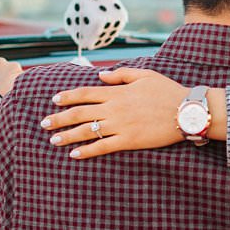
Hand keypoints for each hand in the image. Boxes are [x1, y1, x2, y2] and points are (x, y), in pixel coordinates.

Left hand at [41, 66, 195, 158]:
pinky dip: (87, 151)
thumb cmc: (167, 91)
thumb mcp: (144, 75)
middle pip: (80, 112)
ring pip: (87, 130)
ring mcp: (120, 125)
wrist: (186, 111)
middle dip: (59, 118)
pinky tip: (75, 154)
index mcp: (117, 92)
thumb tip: (100, 76)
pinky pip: (103, 146)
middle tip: (43, 123)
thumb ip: (120, 75)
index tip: (54, 100)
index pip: (85, 93)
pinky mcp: (128, 141)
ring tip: (53, 140)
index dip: (67, 96)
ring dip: (68, 135)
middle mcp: (114, 108)